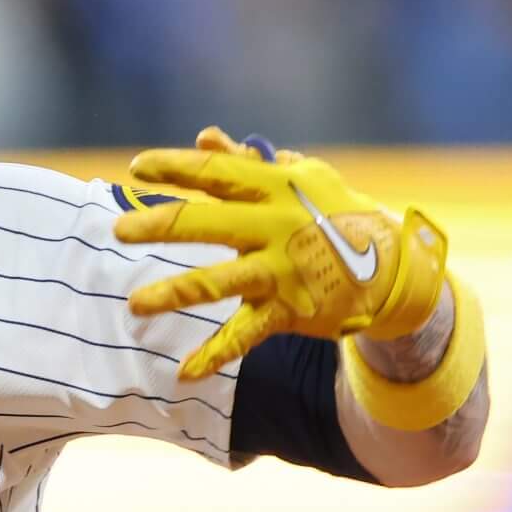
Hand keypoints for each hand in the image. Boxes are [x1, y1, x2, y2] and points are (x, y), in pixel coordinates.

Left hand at [115, 127, 450, 381]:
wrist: (393, 265)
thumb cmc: (336, 212)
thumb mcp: (302, 178)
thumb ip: (247, 162)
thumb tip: (205, 137)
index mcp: (275, 188)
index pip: (217, 172)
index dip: (176, 167)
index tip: (137, 168)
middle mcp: (274, 226)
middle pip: (208, 223)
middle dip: (160, 225)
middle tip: (118, 229)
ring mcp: (280, 270)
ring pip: (218, 282)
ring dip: (174, 294)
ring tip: (135, 305)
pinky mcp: (288, 309)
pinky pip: (245, 335)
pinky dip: (215, 355)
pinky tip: (184, 374)